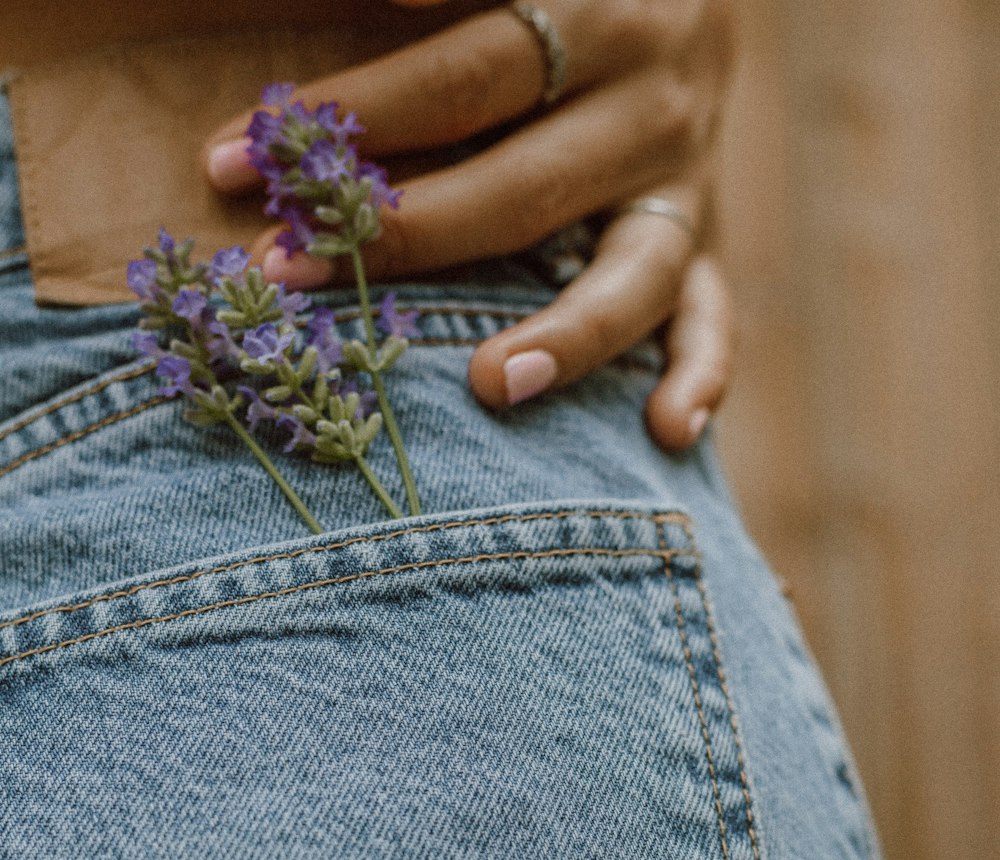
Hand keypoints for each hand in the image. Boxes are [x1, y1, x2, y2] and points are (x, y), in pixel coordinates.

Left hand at [205, 0, 734, 449]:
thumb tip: (350, 22)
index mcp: (598, 1)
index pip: (461, 73)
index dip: (349, 113)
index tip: (236, 154)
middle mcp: (653, 94)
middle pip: (523, 184)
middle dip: (399, 234)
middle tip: (284, 274)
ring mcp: (690, 179)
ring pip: (632, 272)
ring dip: (564, 336)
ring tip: (491, 386)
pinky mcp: (709, 241)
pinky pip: (713, 318)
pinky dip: (701, 376)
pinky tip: (665, 431)